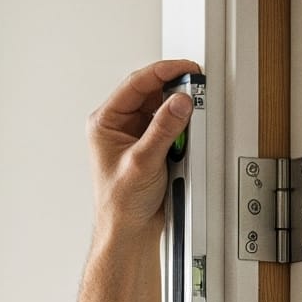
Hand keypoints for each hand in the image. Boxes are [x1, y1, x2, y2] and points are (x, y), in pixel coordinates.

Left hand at [86, 58, 202, 253]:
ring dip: (178, 111)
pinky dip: (181, 128)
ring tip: (192, 114)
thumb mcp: (143, 162)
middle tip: (196, 88)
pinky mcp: (151, 147)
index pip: (136, 84)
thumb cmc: (120, 205)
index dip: (163, 71)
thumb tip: (180, 102)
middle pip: (150, 93)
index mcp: (106, 122)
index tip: (186, 68)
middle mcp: (119, 126)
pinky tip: (188, 134)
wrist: (128, 233)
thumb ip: (163, 129)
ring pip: (162, 109)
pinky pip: (169, 127)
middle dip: (174, 90)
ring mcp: (136, 136)